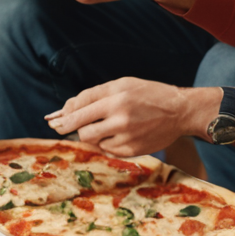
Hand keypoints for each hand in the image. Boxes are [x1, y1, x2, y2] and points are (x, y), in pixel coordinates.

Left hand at [45, 78, 220, 156]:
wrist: (180, 111)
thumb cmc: (148, 93)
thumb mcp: (121, 84)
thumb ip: (93, 95)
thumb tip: (67, 108)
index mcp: (116, 97)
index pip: (80, 108)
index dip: (64, 115)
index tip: (55, 120)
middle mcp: (120, 118)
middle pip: (82, 130)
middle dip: (72, 128)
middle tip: (67, 127)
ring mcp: (127, 137)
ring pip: (93, 141)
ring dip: (89, 135)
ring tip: (99, 126)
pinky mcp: (132, 151)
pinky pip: (106, 150)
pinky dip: (104, 143)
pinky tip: (113, 134)